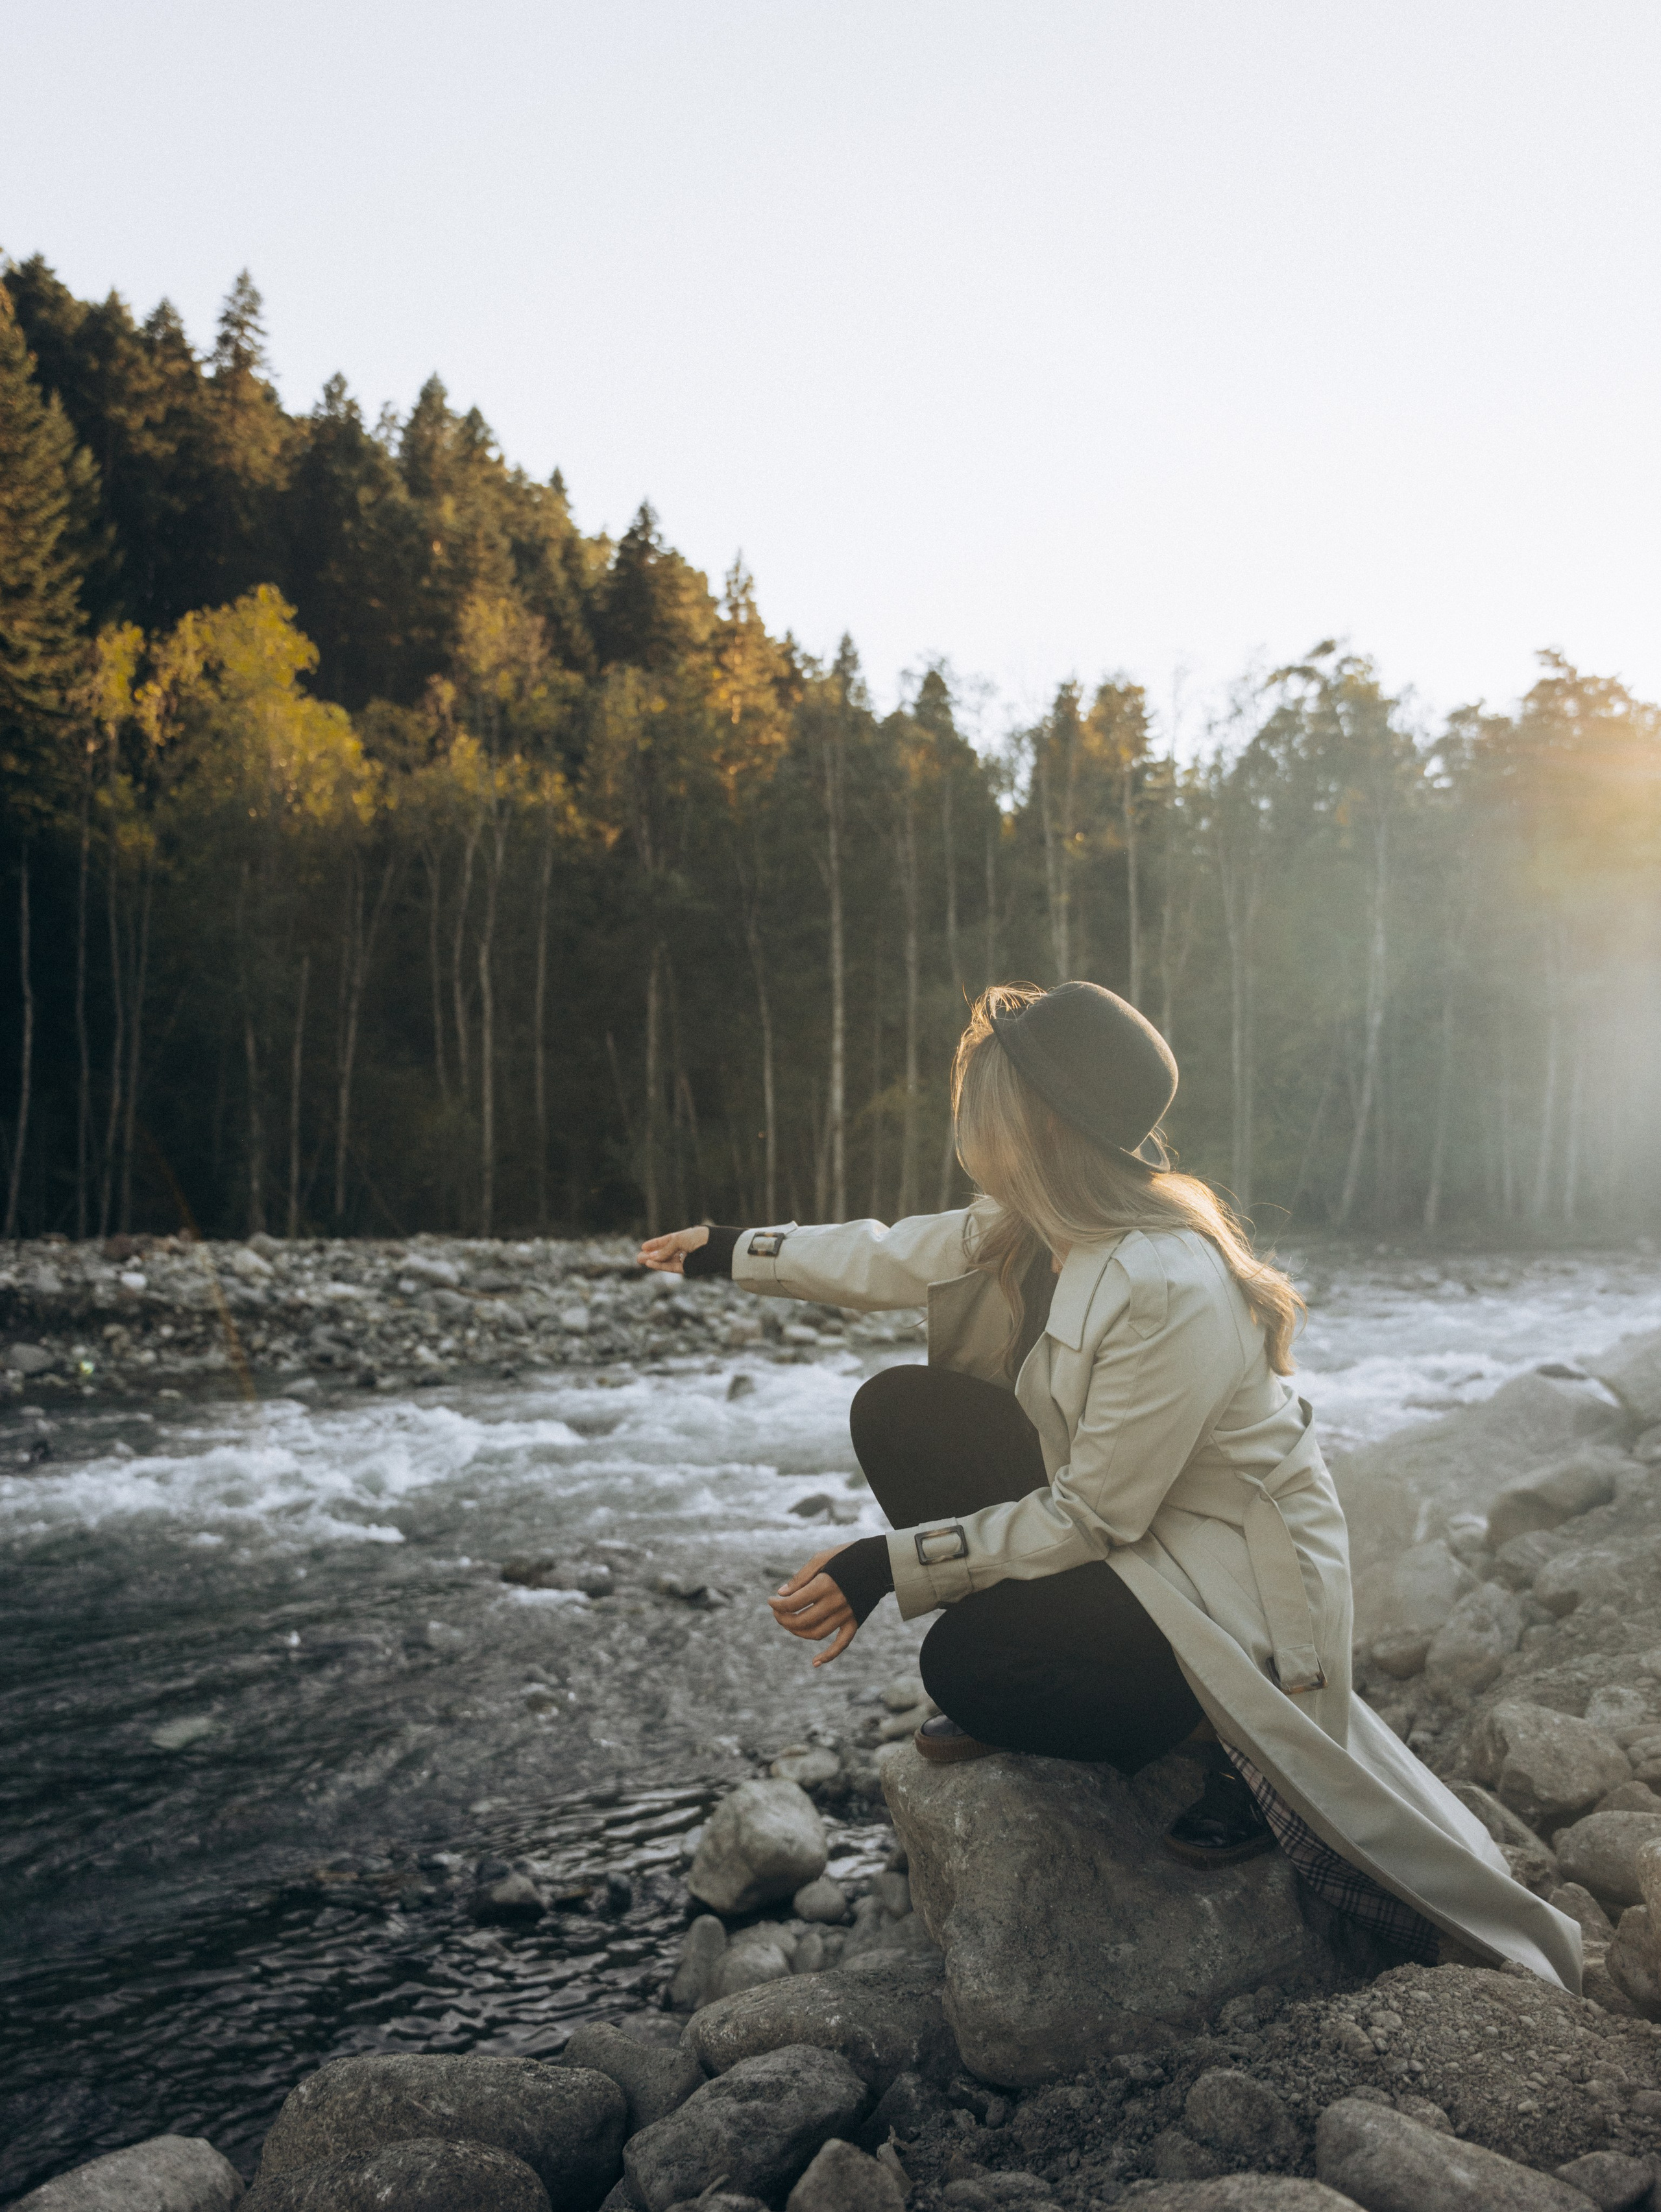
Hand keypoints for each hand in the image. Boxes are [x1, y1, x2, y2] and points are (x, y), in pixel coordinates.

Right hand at [637, 1226, 709, 1274]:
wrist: (715, 1247)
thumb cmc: (699, 1239)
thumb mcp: (678, 1239)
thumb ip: (665, 1249)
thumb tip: (652, 1258)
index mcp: (685, 1237)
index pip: (667, 1240)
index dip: (656, 1243)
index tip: (644, 1246)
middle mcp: (685, 1248)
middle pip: (665, 1253)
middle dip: (652, 1255)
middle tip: (639, 1257)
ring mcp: (687, 1259)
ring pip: (667, 1261)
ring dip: (653, 1261)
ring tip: (640, 1260)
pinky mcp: (688, 1268)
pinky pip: (671, 1267)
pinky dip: (660, 1265)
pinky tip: (650, 1263)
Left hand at [767, 1546, 856, 1666]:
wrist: (880, 1561)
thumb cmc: (848, 1555)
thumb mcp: (821, 1558)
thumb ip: (801, 1578)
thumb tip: (781, 1594)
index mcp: (824, 1585)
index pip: (793, 1603)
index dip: (777, 1605)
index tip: (770, 1601)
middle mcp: (834, 1603)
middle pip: (802, 1621)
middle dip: (784, 1619)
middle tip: (777, 1613)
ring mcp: (846, 1615)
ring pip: (817, 1634)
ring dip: (798, 1633)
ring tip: (789, 1624)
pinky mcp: (855, 1621)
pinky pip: (842, 1644)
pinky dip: (829, 1655)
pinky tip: (815, 1662)